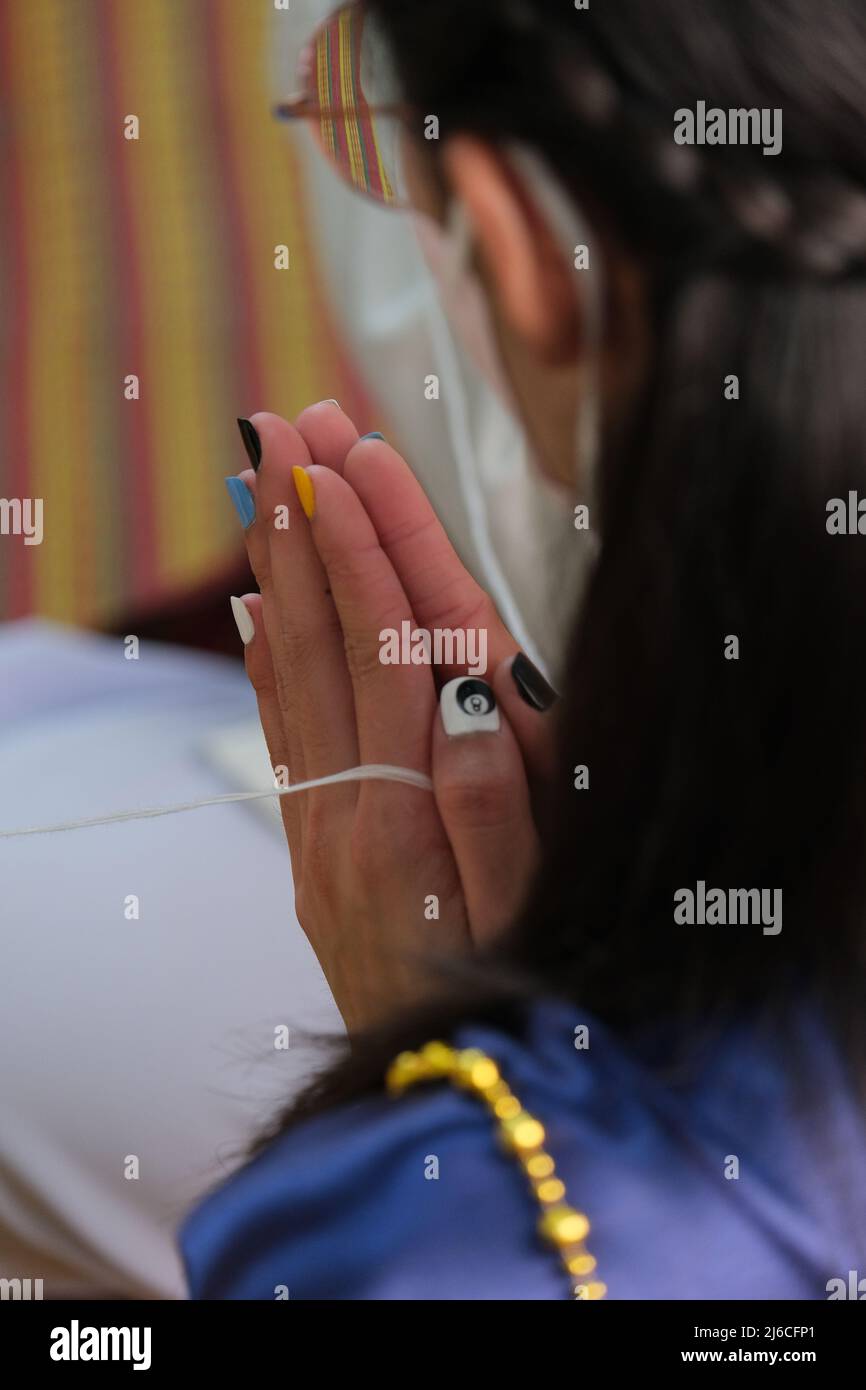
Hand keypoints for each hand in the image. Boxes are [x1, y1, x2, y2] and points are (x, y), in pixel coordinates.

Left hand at [228, 405, 552, 1031]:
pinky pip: (283, 736)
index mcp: (408, 809)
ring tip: (258, 491)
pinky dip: (265, 661)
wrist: (429, 1093)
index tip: (331, 465)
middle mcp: (349, 806)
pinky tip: (256, 613)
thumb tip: (468, 700)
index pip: (381, 651)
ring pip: (289, 678)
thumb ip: (495, 810)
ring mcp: (321, 827)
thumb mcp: (526, 919)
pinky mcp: (314, 848)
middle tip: (276, 432)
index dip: (356, 553)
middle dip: (298, 530)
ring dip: (273, 577)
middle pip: (318, 644)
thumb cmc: (498, 1003)